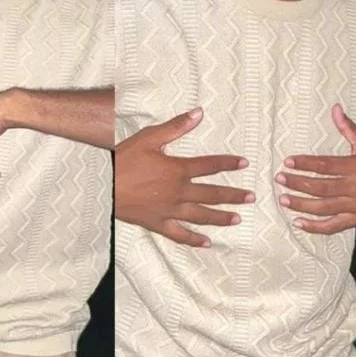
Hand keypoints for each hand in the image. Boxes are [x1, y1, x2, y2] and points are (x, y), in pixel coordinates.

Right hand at [115, 108, 251, 247]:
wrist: (104, 185)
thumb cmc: (124, 159)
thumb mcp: (149, 137)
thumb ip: (176, 127)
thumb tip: (199, 114)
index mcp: (178, 170)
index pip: (210, 166)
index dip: (229, 163)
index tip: (245, 163)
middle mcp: (179, 192)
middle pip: (212, 194)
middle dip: (233, 195)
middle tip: (251, 197)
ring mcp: (169, 210)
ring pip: (201, 216)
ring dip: (221, 217)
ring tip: (237, 219)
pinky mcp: (158, 223)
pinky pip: (180, 234)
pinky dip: (194, 239)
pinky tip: (207, 243)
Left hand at [275, 104, 355, 234]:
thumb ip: (348, 128)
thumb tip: (335, 108)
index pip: (326, 166)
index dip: (306, 164)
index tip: (288, 161)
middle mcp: (355, 188)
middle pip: (322, 187)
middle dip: (299, 183)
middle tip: (280, 178)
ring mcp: (354, 206)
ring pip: (324, 208)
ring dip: (302, 205)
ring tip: (283, 199)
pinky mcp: (354, 220)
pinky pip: (332, 226)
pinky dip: (315, 227)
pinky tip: (298, 223)